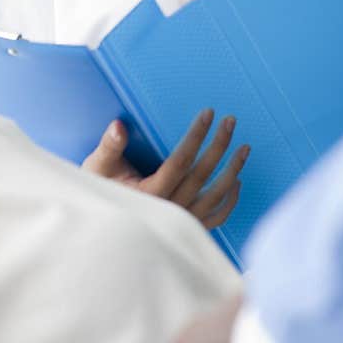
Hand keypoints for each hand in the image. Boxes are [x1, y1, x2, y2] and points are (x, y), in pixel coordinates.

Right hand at [82, 108, 248, 229]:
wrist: (104, 228)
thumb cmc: (100, 190)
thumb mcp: (98, 168)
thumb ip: (109, 147)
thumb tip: (119, 126)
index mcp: (148, 194)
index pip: (179, 161)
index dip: (195, 136)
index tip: (208, 113)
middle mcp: (168, 210)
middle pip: (201, 175)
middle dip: (219, 145)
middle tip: (231, 121)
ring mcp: (180, 222)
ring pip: (214, 196)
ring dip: (232, 170)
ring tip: (244, 148)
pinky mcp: (188, 229)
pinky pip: (216, 217)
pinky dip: (230, 201)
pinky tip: (237, 181)